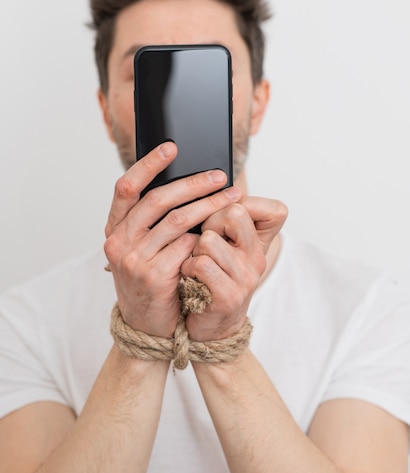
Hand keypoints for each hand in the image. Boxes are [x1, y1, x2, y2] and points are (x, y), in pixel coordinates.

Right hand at [104, 141, 241, 337]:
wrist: (146, 325)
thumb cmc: (150, 279)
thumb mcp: (142, 248)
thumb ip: (153, 221)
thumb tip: (186, 183)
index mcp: (115, 229)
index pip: (127, 187)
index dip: (148, 164)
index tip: (172, 147)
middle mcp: (119, 241)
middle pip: (158, 200)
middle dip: (193, 184)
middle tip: (220, 176)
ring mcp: (134, 260)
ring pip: (178, 221)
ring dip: (209, 206)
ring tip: (231, 198)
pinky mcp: (153, 276)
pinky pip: (187, 248)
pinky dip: (205, 240)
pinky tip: (217, 237)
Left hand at [180, 196, 286, 341]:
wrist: (209, 326)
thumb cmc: (208, 277)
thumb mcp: (222, 245)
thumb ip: (222, 218)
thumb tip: (201, 184)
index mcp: (259, 242)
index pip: (273, 208)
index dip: (241, 205)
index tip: (224, 218)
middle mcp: (257, 258)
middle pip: (234, 212)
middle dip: (209, 221)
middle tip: (202, 240)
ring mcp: (245, 278)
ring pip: (210, 239)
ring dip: (193, 248)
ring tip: (193, 261)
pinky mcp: (229, 296)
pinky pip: (201, 264)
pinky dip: (187, 267)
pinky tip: (188, 276)